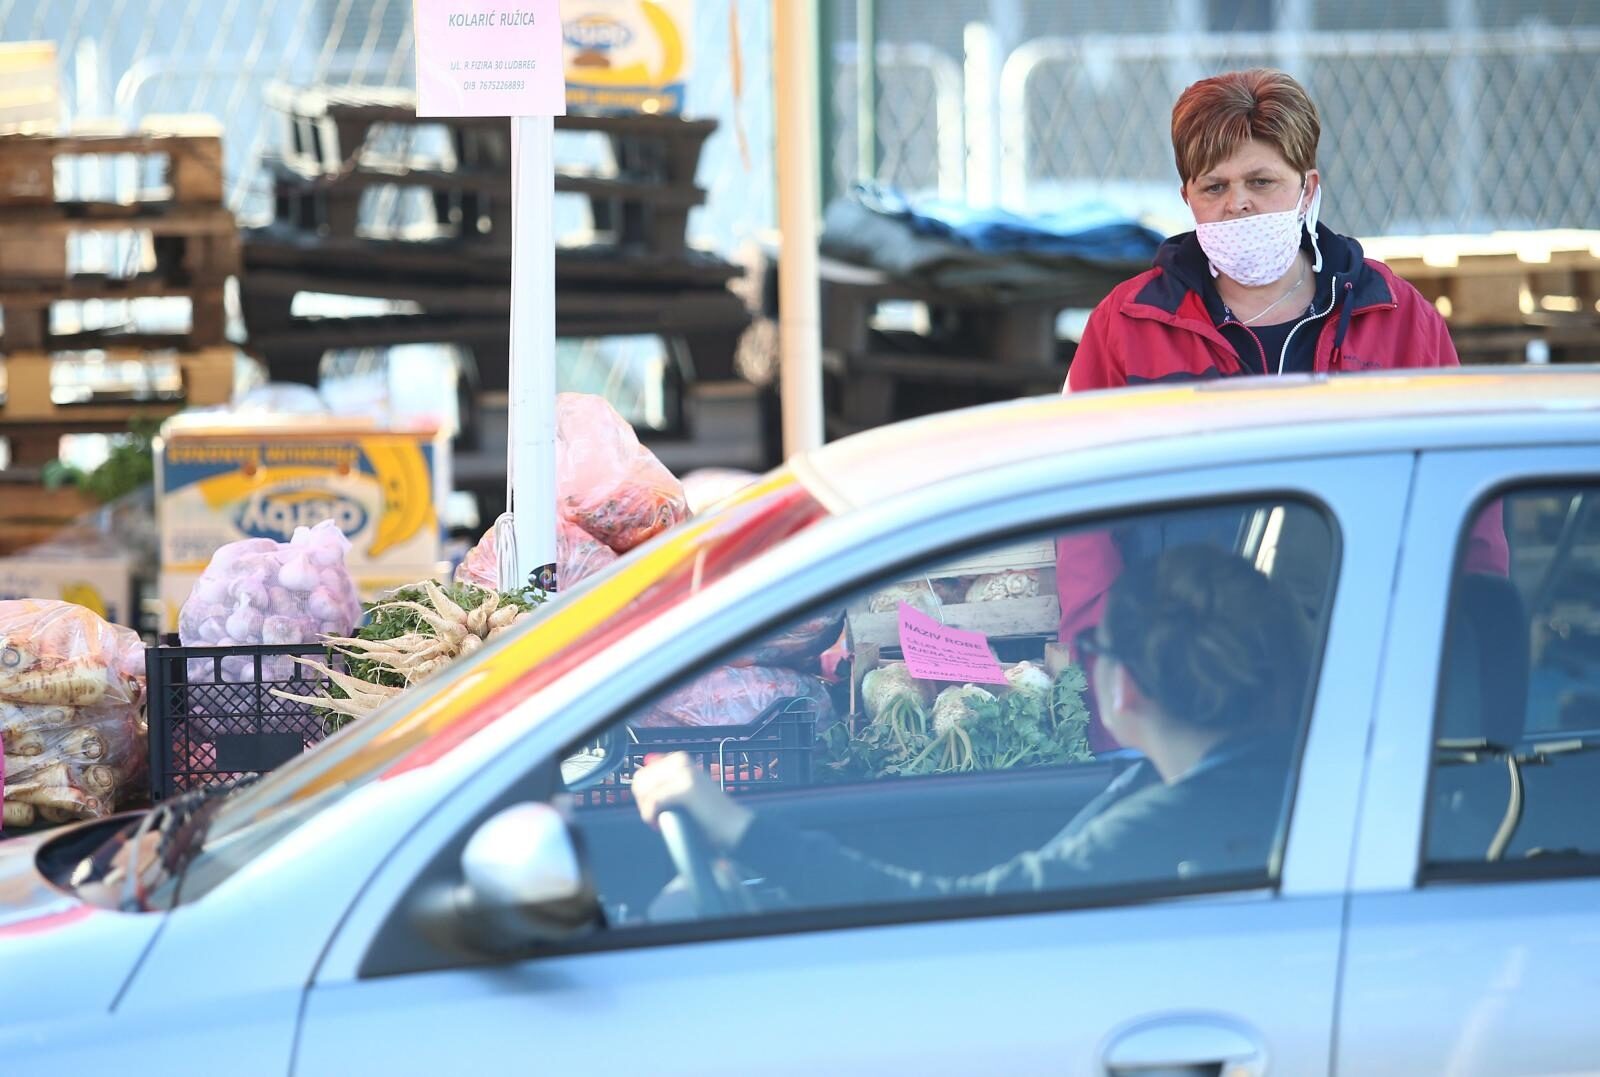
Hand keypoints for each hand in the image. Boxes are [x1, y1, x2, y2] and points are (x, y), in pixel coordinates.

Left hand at [631, 752, 753, 850]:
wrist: (735, 827)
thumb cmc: (710, 814)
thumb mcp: (686, 790)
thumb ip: (666, 780)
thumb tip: (643, 773)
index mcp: (680, 759)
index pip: (643, 773)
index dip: (644, 795)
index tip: (655, 809)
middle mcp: (682, 761)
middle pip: (640, 781)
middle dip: (643, 803)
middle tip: (656, 817)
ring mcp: (685, 773)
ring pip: (645, 791)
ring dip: (647, 810)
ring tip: (660, 821)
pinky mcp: (686, 788)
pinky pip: (654, 801)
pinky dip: (652, 815)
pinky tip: (660, 823)